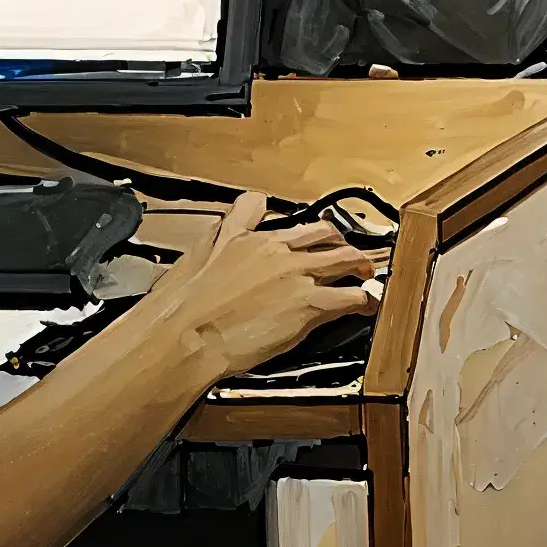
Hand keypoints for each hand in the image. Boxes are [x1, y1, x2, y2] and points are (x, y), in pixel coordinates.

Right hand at [117, 197, 388, 387]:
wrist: (183, 338)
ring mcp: (296, 275)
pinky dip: (367, 300)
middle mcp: (274, 251)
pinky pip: (353, 296)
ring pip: (345, 258)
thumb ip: (206, 248)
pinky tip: (369, 306)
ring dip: (360, 265)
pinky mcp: (311, 303)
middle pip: (321, 233)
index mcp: (240, 239)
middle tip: (345, 251)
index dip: (279, 218)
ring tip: (366, 273)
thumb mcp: (187, 264)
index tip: (294, 228)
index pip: (265, 209)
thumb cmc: (178, 312)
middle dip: (337, 241)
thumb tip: (208, 245)